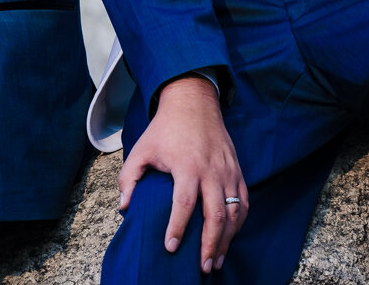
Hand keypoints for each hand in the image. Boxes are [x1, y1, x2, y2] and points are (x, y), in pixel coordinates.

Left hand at [117, 76, 247, 272]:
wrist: (194, 102)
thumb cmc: (166, 127)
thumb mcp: (142, 148)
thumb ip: (129, 177)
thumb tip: (124, 207)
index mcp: (187, 165)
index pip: (185, 203)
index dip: (178, 227)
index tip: (171, 247)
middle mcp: (212, 170)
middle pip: (216, 213)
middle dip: (210, 244)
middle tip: (203, 267)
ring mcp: (228, 171)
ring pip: (235, 211)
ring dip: (227, 239)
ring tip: (216, 261)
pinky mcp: (237, 170)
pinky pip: (244, 201)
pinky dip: (239, 222)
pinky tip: (229, 237)